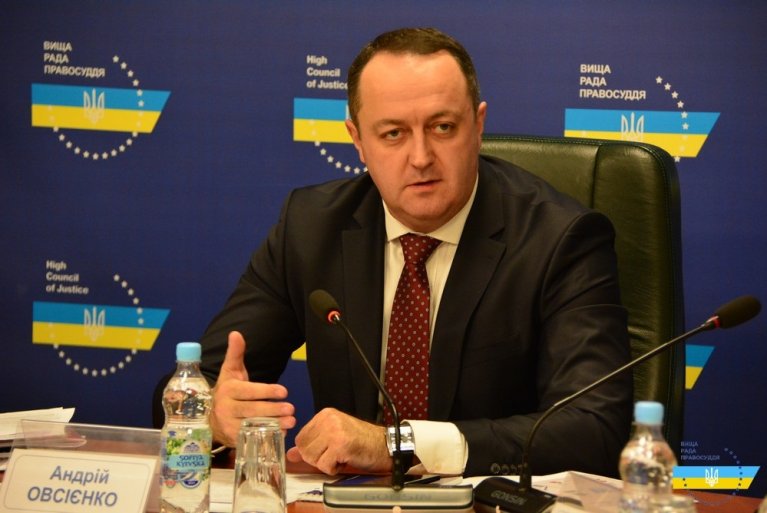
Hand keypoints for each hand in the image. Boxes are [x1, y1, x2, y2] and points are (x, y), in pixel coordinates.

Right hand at [210, 331, 295, 445]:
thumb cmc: (227, 390)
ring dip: (274, 425)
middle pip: (252, 410)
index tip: (284, 391)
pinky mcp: (233, 440)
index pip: (248, 391)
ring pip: (253, 426)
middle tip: (291, 408)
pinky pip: (251, 439)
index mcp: (227, 390)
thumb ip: (235, 353)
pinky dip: (267, 437)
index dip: (266, 391)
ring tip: (291, 421)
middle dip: (273, 410)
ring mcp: (228, 426)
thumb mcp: (230, 371)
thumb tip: (236, 333)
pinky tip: (282, 434)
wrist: (209, 417)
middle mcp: (225, 408)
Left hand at [286, 408, 390, 474]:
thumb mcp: (334, 438)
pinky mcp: (340, 445)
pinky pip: (324, 466)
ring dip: (325, 464)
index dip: (310, 451)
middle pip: (304, 448)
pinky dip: (333, 469)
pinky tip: (345, 460)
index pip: (300, 438)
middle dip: (317, 458)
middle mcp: (328, 419)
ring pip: (312, 457)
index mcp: (325, 415)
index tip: (325, 450)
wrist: (385, 445)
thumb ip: (312, 444)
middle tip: (334, 454)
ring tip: (340, 456)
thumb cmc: (363, 441)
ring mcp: (334, 431)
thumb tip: (291, 453)